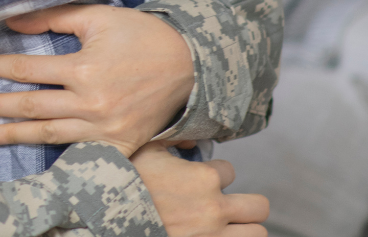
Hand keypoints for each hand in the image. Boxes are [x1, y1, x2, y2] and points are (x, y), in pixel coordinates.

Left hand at [0, 4, 194, 156]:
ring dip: (13, 135)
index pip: (26, 70)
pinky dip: (54, 154)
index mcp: (83, 69)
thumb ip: (51, 18)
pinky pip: (79, 152)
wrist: (192, 66)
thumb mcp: (98, 18)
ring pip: (48, 134)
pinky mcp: (119, 144)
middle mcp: (91, 103)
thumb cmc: (143, 36)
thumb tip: (10, 22)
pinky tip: (31, 156)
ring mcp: (105, 129)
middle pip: (30, 106)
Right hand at [131, 143, 268, 236]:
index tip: (198, 181)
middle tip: (225, 206)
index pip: (230, 171)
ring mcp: (212, 236)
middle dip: (244, 205)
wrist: (108, 219)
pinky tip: (214, 234)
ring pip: (257, 233)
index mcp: (203, 178)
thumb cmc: (124, 184)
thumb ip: (170, 139)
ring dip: (243, 228)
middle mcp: (215, 209)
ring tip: (225, 226)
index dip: (214, 174)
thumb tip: (189, 141)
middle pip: (259, 206)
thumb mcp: (143, 152)